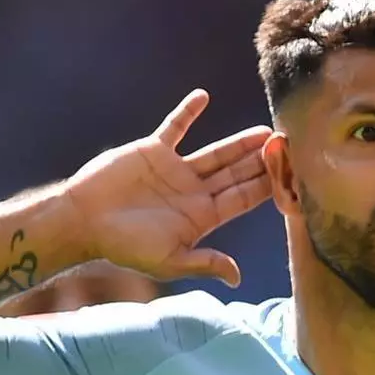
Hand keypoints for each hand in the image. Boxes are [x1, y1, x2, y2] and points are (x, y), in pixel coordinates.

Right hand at [66, 89, 272, 287]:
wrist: (83, 222)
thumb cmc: (124, 247)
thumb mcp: (168, 261)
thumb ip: (204, 263)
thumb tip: (237, 278)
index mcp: (201, 217)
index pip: (242, 199)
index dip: (266, 187)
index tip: (291, 175)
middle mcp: (193, 192)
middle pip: (235, 174)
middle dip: (261, 162)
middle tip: (288, 146)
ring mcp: (175, 170)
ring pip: (215, 152)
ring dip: (238, 142)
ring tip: (264, 130)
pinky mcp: (153, 151)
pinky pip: (174, 127)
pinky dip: (187, 112)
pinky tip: (204, 96)